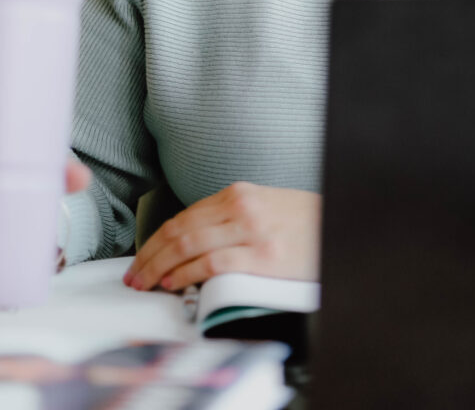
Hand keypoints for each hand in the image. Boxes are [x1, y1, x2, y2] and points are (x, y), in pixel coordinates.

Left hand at [123, 182, 320, 291]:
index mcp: (238, 193)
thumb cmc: (304, 221)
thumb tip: (195, 240)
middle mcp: (240, 207)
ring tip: (145, 281)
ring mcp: (251, 231)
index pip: (184, 215)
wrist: (340, 225)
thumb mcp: (264, 206)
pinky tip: (174, 282)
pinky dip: (188, 273)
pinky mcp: (262, 256)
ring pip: (189, 244)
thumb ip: (232, 217)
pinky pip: (213, 263)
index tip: (142, 255)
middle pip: (180, 229)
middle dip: (149, 253)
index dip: (156, 238)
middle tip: (134, 273)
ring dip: (160, 265)